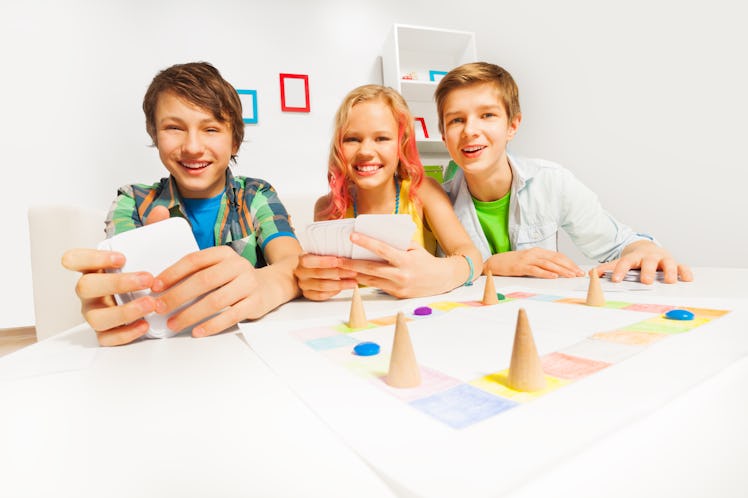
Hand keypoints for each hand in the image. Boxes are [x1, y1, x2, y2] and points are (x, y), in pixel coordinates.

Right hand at [60, 206, 169, 345]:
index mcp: (93, 267)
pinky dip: (125, 333)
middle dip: (117, 283)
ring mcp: (94, 313)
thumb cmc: (142, 270)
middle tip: (148, 278)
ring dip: (124, 311)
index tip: (122, 256)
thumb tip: (161, 211)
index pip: (73, 259)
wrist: (152, 297)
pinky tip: (145, 325)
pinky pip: (107, 338)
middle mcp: (89, 291)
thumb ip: (152, 230)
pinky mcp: (105, 333)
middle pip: (86, 287)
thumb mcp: (147, 250)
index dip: (92, 257)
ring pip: (96, 317)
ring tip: (151, 304)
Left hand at [152, 245, 292, 336]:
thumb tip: (162, 287)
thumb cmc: (236, 278)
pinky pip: (231, 316)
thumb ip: (197, 272)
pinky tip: (198, 331)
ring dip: (191, 314)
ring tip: (174, 323)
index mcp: (224, 254)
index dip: (172, 273)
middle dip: (177, 295)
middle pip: (203, 280)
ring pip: (215, 300)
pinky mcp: (255, 303)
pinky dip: (212, 325)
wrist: (271, 285)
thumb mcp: (219, 267)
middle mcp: (237, 265)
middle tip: (160, 308)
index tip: (155, 286)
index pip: (194, 260)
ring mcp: (248, 284)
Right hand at [294, 253, 357, 300]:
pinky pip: (321, 295)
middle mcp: (301, 272)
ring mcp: (303, 284)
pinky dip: (333, 292)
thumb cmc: (322, 260)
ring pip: (322, 286)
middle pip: (319, 274)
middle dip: (338, 273)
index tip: (337, 261)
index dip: (323, 261)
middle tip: (353, 272)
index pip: (308, 261)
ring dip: (340, 284)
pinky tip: (343, 288)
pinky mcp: (308, 294)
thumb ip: (330, 253)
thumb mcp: (324, 253)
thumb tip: (346, 252)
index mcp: (302, 259)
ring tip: (353, 282)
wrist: (312, 270)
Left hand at [337, 232, 468, 297]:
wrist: (442, 280)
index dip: (366, 243)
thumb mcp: (414, 248)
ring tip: (340, 269)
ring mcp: (398, 287)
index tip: (352, 236)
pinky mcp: (396, 294)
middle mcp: (401, 275)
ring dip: (354, 274)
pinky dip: (365, 281)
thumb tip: (377, 236)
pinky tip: (354, 276)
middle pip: (371, 269)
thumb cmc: (426, 260)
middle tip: (336, 259)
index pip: (382, 250)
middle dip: (351, 264)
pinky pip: (377, 286)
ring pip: (371, 281)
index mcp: (406, 261)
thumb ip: (397, 243)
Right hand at [484, 248, 584, 278]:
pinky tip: (553, 276)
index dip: (569, 262)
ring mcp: (528, 259)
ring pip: (548, 264)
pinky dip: (546, 273)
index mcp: (538, 251)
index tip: (578, 269)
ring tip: (570, 275)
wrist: (495, 262)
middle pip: (556, 259)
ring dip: (561, 270)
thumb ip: (541, 263)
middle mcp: (534, 253)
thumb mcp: (529, 260)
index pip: (558, 256)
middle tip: (579, 273)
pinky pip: (536, 270)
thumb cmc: (512, 263)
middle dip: (569, 267)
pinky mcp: (521, 267)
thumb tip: (556, 270)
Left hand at [595, 240, 692, 283]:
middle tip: (646, 281)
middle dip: (648, 271)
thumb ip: (608, 268)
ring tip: (669, 281)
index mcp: (634, 257)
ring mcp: (663, 259)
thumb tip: (591, 273)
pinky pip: (682, 266)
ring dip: (669, 271)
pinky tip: (686, 279)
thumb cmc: (634, 259)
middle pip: (649, 262)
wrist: (647, 248)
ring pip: (668, 263)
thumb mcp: (621, 261)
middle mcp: (649, 257)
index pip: (625, 263)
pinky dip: (685, 272)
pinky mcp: (674, 263)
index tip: (616, 279)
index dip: (620, 271)